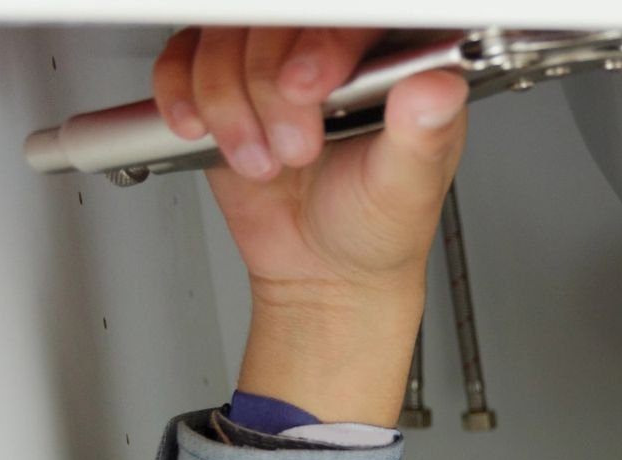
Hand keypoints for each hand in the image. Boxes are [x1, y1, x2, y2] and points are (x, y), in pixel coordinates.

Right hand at [152, 26, 469, 302]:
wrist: (324, 272)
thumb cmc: (374, 230)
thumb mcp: (406, 188)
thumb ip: (422, 135)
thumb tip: (439, 88)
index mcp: (390, 65)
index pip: (350, 20)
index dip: (319, 44)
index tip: (305, 90)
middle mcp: (330, 55)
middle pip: (274, 20)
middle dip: (267, 89)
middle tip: (294, 150)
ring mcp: (273, 66)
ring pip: (222, 36)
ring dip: (227, 104)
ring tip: (263, 162)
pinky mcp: (226, 84)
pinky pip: (182, 59)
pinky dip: (183, 95)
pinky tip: (206, 134)